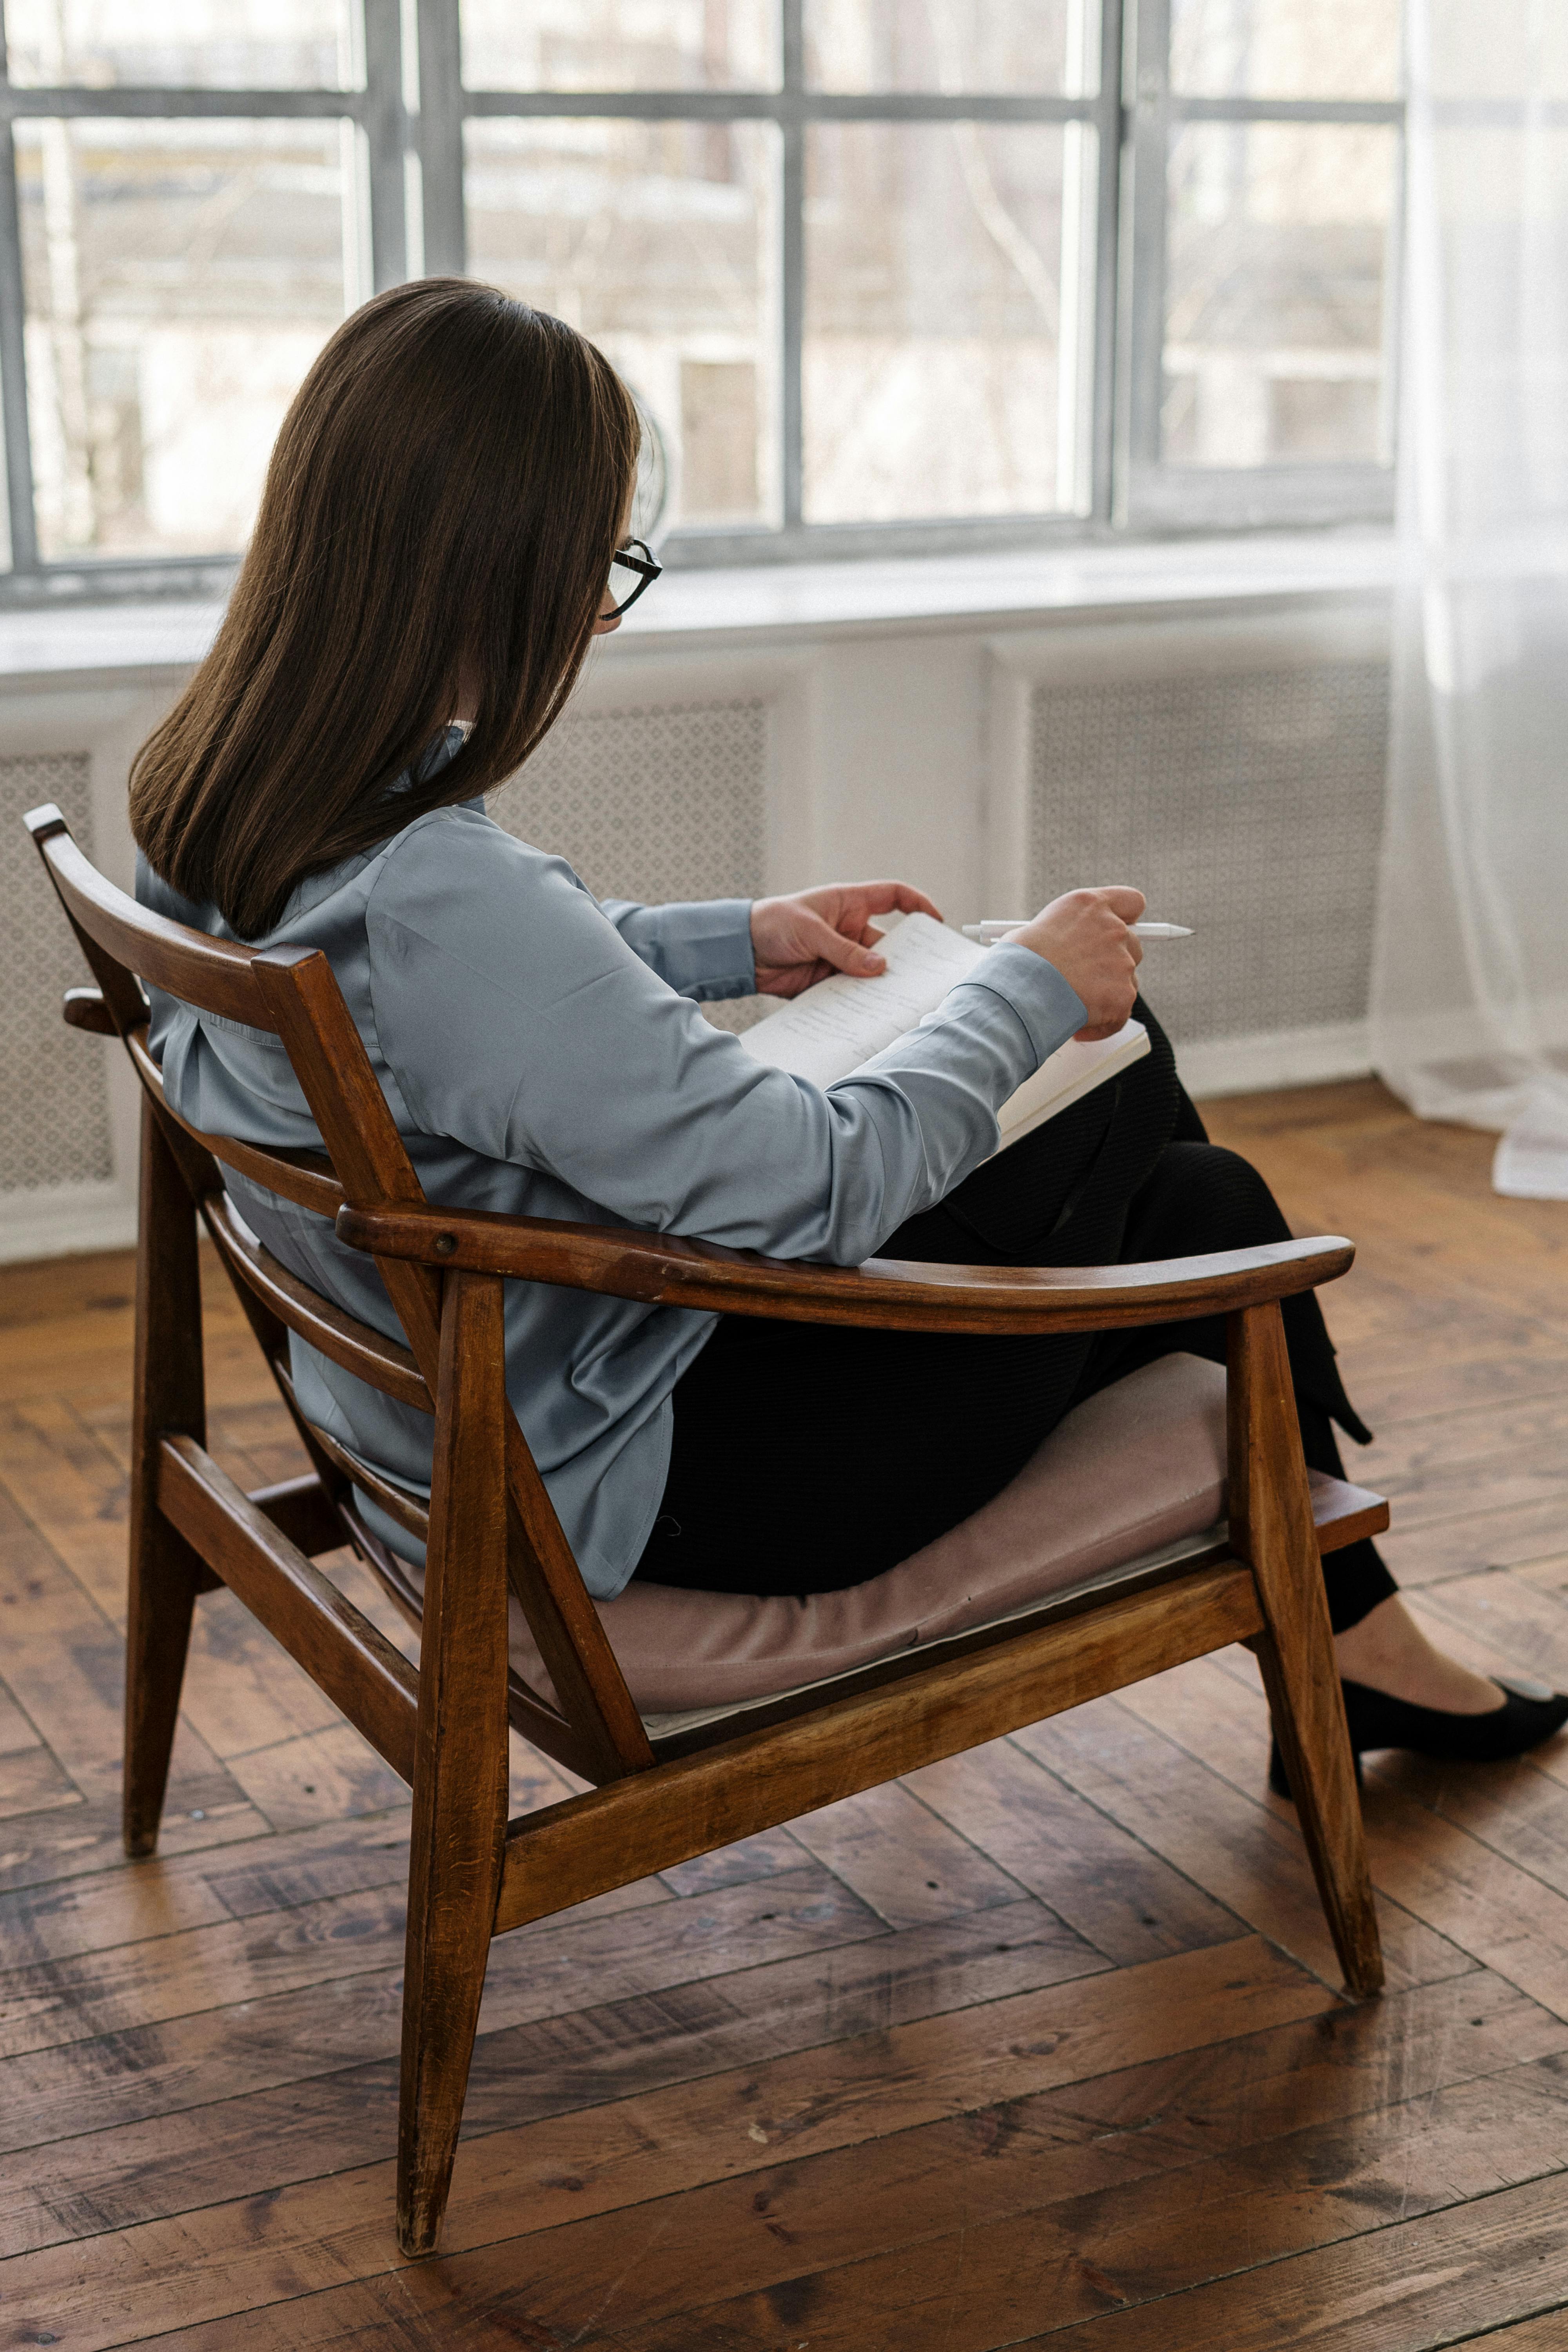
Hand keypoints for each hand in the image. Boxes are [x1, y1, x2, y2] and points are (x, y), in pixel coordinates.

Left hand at [750, 881, 941, 997]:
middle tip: (921, 976)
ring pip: (871, 973)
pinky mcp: (828, 982)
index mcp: (849, 904)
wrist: (740, 951)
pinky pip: (851, 993)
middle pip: (888, 944)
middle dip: (904, 959)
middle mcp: (849, 931)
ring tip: (896, 1001)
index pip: (893, 897)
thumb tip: (879, 967)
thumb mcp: (809, 930)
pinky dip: (859, 1003)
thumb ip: (842, 950)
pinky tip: (868, 1014)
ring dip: (880, 986)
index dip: (917, 905)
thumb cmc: (772, 923)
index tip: (936, 922)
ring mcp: (840, 958)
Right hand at [1009, 886, 1145, 1040]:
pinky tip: (1078, 1028)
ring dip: (1107, 994)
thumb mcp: (1035, 930)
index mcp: (1090, 905)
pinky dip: (1102, 1024)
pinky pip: (1120, 1014)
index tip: (1121, 929)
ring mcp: (1122, 962)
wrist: (1017, 991)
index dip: (1128, 918)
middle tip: (1089, 978)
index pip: (1131, 901)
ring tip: (1075, 1006)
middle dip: (1114, 963)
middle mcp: (1112, 929)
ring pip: (1128, 981)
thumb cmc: (1016, 962)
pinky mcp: (1123, 995)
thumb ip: (1063, 934)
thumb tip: (1064, 950)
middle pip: (1133, 945)